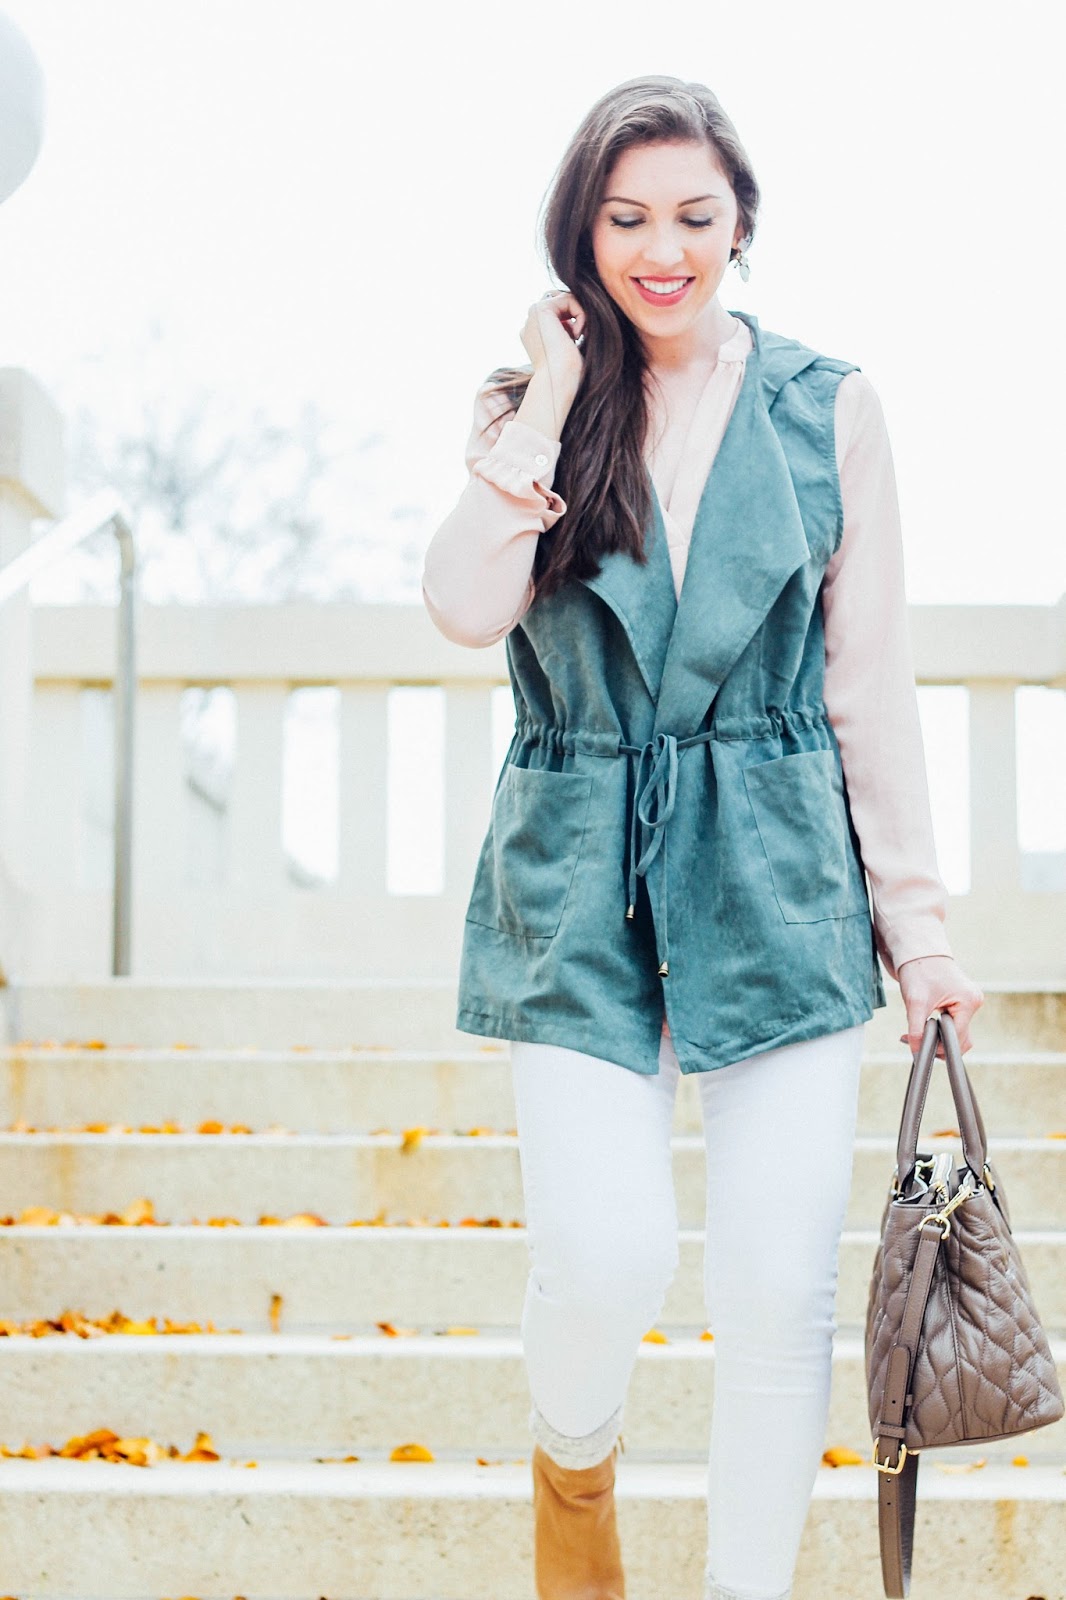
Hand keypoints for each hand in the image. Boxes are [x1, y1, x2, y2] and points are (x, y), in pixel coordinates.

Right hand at [520, 289, 586, 411]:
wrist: (558, 380)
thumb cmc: (568, 375)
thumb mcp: (570, 350)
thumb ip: (570, 331)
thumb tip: (579, 319)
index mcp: (533, 337)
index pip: (556, 316)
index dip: (572, 323)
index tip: (578, 342)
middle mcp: (529, 325)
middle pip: (559, 304)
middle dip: (575, 315)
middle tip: (581, 337)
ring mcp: (533, 316)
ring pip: (565, 300)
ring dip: (579, 315)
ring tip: (580, 336)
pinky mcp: (540, 309)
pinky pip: (568, 298)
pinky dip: (580, 314)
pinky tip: (578, 334)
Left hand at [896, 954, 983, 1055]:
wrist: (918, 951)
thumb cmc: (918, 971)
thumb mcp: (915, 1002)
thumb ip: (916, 1029)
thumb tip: (916, 1053)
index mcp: (968, 1001)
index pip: (956, 1037)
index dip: (938, 1046)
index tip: (919, 1048)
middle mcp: (974, 1002)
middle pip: (960, 1039)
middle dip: (939, 1044)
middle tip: (916, 1043)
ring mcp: (970, 1002)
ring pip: (958, 1033)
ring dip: (939, 1038)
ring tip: (918, 1033)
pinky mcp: (963, 1002)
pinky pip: (955, 1024)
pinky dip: (941, 1029)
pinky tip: (925, 1027)